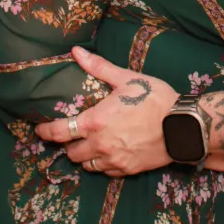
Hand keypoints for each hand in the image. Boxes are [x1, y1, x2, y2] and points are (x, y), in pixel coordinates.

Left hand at [33, 46, 177, 175]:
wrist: (183, 126)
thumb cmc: (155, 99)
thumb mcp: (127, 78)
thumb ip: (99, 67)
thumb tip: (76, 52)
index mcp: (95, 121)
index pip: (59, 132)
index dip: (45, 132)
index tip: (40, 131)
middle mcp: (100, 144)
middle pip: (70, 152)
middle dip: (68, 144)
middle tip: (71, 135)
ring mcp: (113, 160)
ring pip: (86, 165)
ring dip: (84, 155)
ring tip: (89, 144)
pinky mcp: (127, 170)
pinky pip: (105, 171)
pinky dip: (102, 163)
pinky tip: (108, 153)